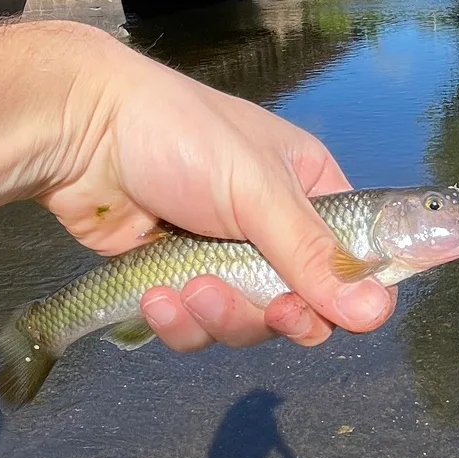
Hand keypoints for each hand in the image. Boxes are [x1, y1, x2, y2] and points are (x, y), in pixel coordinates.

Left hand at [33, 26, 395, 350]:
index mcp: (310, 188)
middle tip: (263, 312)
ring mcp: (222, 254)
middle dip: (272, 312)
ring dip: (219, 318)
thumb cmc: (181, 137)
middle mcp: (273, 225)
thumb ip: (313, 257)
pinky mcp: (175, 279)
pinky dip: (177, 320)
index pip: (355, 257)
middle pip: (301, 304)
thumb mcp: (257, 192)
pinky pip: (196, 326)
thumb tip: (377, 315)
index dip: (350, 293)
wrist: (81, 131)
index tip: (325, 312)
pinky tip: (154, 295)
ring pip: (246, 323)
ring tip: (184, 289)